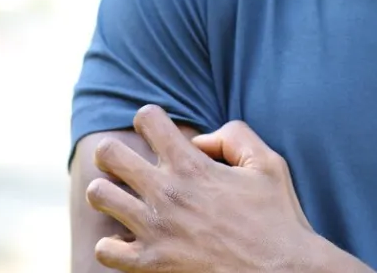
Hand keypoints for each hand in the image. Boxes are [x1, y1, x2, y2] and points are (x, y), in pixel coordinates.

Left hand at [86, 105, 316, 271]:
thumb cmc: (278, 218)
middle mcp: (167, 192)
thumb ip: (234, 136)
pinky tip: (128, 241)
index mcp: (192, 165)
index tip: (157, 134)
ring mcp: (155, 230)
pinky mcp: (152, 264)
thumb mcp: (268, 163)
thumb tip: (198, 140)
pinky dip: (111, 245)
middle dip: (113, 152)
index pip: (147, 118)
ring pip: (99, 195)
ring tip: (122, 200)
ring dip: (107, 193)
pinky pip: (105, 249)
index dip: (149, 120)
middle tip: (125, 164)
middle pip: (109, 152)